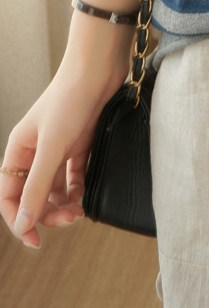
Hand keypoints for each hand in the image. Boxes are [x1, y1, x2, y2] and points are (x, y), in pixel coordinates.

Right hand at [0, 55, 128, 248]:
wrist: (99, 67)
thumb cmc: (70, 98)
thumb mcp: (52, 146)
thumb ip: (37, 186)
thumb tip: (23, 224)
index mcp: (19, 149)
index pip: (10, 195)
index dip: (19, 220)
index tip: (36, 240)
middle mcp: (36, 150)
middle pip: (35, 195)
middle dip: (48, 212)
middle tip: (69, 219)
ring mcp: (59, 147)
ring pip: (56, 188)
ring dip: (65, 204)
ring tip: (80, 211)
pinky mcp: (81, 142)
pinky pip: (76, 175)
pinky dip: (80, 188)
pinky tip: (87, 196)